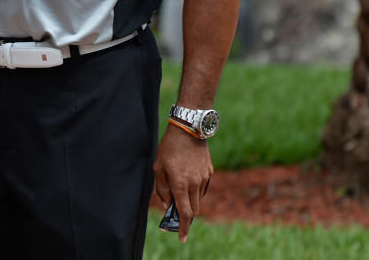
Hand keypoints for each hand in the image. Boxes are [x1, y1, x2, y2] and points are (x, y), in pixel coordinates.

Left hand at [153, 124, 213, 242]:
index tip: (181, 238)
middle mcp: (194, 184)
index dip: (183, 228)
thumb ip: (162, 189)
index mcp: (180, 183)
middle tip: (176, 214)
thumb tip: (167, 205)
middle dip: (186, 216)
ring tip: (179, 191)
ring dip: (190, 202)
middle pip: (194, 210)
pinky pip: (203, 189)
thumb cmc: (169, 148)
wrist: (188, 129)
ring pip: (199, 200)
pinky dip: (196, 191)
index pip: (184, 213)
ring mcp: (204, 178)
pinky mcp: (210, 172)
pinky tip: (187, 181)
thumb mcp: (158, 168)